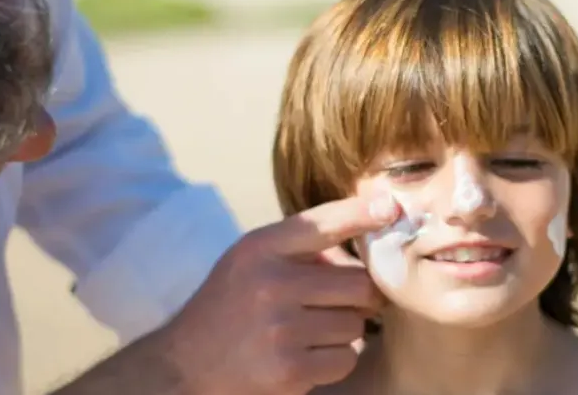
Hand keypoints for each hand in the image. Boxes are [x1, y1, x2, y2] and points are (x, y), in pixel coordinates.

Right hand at [161, 193, 400, 394]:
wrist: (187, 363)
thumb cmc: (230, 304)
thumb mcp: (251, 259)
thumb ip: (300, 246)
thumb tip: (367, 235)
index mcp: (260, 249)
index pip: (322, 224)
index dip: (361, 213)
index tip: (390, 207)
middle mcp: (270, 284)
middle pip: (359, 284)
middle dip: (360, 295)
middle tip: (346, 300)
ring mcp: (281, 330)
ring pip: (356, 324)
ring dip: (345, 329)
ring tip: (311, 330)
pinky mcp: (290, 370)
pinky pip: (346, 358)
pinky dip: (335, 359)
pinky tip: (306, 355)